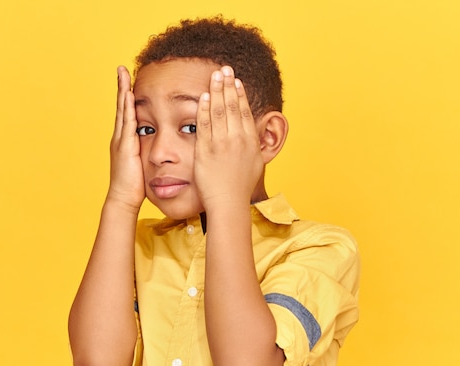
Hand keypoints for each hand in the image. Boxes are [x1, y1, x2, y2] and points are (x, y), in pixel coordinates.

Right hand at [107, 66, 144, 212]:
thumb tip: (160, 147)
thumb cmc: (135, 185)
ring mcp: (121, 140)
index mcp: (126, 140)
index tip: (130, 80)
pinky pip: (127, 122)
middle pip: (122, 106)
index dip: (128, 96)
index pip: (128, 113)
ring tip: (123, 74)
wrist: (124, 199)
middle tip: (122, 68)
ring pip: (122, 110)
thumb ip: (149, 152)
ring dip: (123, 91)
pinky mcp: (124, 146)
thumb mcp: (143, 164)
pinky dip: (127, 108)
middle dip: (122, 87)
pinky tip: (129, 96)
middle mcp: (121, 136)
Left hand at [194, 66, 263, 210]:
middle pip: (233, 106)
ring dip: (217, 90)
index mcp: (250, 142)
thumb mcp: (255, 164)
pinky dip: (205, 109)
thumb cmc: (241, 187)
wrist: (228, 203)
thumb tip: (254, 135)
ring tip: (215, 75)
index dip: (241, 94)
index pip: (245, 112)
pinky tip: (204, 96)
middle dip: (228, 85)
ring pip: (219, 111)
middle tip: (225, 68)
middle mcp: (237, 139)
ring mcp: (221, 144)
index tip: (237, 81)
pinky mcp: (206, 150)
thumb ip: (253, 145)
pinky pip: (205, 125)